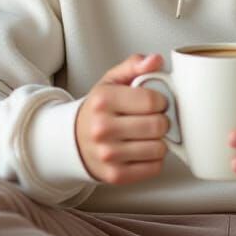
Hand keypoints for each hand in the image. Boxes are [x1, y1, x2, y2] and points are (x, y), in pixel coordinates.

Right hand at [75, 53, 170, 184]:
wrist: (74, 140)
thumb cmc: (99, 109)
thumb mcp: (112, 81)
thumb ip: (134, 65)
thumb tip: (156, 60)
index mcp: (103, 100)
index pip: (152, 100)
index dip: (161, 100)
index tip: (155, 102)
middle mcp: (102, 128)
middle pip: (158, 125)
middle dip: (162, 120)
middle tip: (151, 119)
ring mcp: (108, 154)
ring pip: (159, 148)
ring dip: (159, 141)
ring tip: (146, 135)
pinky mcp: (115, 175)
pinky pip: (155, 167)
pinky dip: (154, 159)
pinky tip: (142, 150)